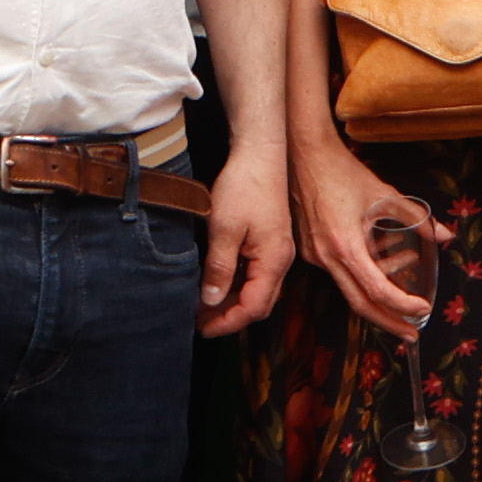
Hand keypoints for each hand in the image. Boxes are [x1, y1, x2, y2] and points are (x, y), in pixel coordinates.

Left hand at [198, 144, 298, 336]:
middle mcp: (281, 260)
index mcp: (274, 261)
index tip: (202, 327)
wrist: (260, 154)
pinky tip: (217, 282)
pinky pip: (256, 274)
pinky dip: (236, 285)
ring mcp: (278, 251)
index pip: (253, 308)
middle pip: (259, 304)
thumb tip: (211, 300)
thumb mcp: (224, 230)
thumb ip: (219, 269)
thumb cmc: (245, 186)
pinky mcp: (271, 241)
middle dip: (229, 317)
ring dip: (232, 301)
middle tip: (199, 321)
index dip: (227, 322)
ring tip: (203, 305)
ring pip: (257, 290)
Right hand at [301, 132, 440, 336]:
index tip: (421, 310)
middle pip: (359, 303)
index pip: (376, 289)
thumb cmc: (343, 172)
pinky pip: (341, 271)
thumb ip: (417, 218)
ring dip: (380, 288)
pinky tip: (385, 253)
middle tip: (411, 332)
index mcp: (345, 245)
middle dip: (388, 321)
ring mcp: (315, 256)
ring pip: (350, 287)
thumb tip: (446, 235)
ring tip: (408, 265)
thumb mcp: (385, 194)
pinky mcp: (311, 250)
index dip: (401, 304)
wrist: (304, 155)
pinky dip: (365, 270)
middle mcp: (326, 257)